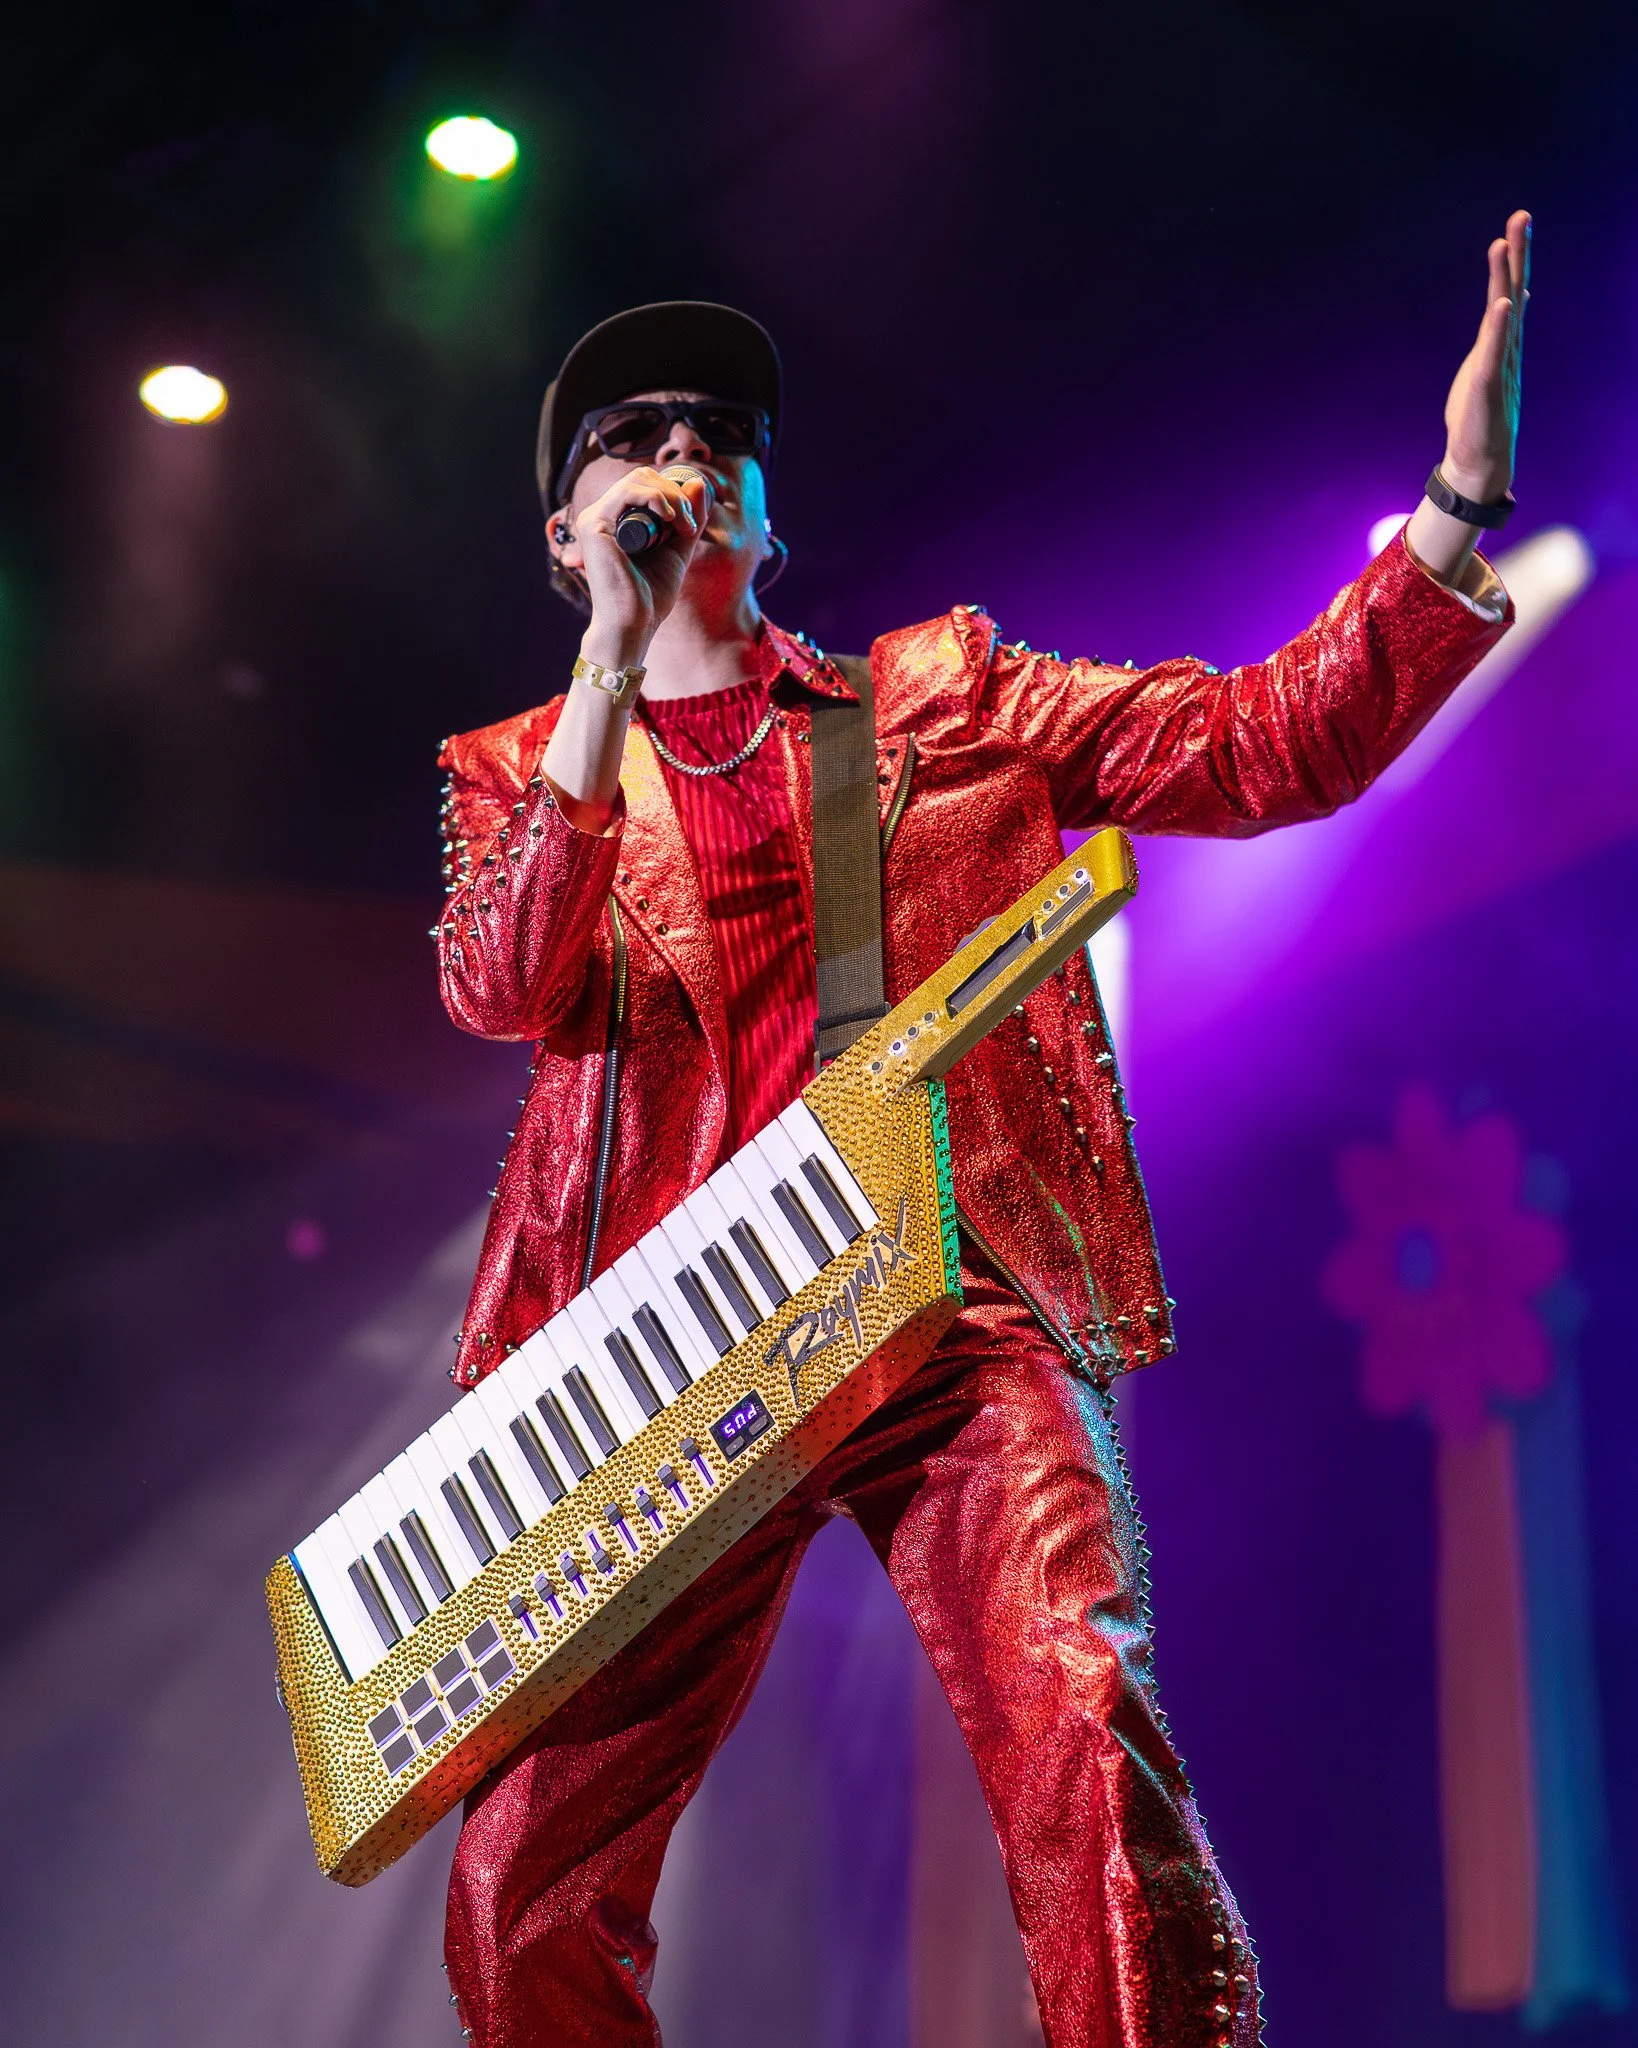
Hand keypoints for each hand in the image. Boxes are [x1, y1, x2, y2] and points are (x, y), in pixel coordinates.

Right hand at [564, 466, 710, 669]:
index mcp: (617, 520)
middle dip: (675, 493)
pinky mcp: (593, 524)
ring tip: (683, 525)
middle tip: (689, 525)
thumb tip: (699, 481)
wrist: (633, 625)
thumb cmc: (650, 596)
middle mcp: (602, 515)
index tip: (692, 523)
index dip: (675, 492)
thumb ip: (689, 518)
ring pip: (638, 479)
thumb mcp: (678, 549)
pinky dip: (655, 498)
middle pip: (642, 476)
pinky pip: (628, 491)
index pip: (646, 484)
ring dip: (670, 496)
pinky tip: (670, 517)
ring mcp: (595, 518)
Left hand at [1439, 210, 1529, 504]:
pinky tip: (1504, 303)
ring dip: (1504, 277)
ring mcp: (1500, 363)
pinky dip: (1499, 327)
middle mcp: (1506, 347)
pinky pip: (1495, 350)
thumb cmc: (1480, 413)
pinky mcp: (1489, 384)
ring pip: (1504, 313)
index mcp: (1501, 341)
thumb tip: (1509, 302)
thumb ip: (1496, 333)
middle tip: (1521, 216)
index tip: (1516, 224)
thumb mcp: (1486, 364)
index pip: (1508, 291)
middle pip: (1512, 291)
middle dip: (1516, 254)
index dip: (1512, 259)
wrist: (1480, 458)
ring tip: (1504, 242)